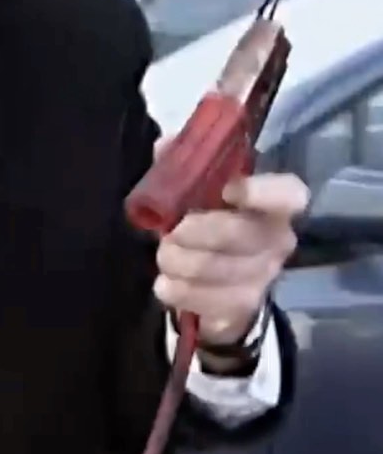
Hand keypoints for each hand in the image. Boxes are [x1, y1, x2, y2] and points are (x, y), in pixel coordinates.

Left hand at [153, 140, 309, 346]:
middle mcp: (278, 240)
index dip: (261, 192)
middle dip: (194, 232)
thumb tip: (164, 146)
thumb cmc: (211, 223)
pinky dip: (175, 290)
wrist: (220, 285)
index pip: (288, 195)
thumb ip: (183, 164)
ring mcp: (263, 277)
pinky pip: (203, 300)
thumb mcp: (199, 191)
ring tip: (165, 255)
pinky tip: (166, 283)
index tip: (229, 189)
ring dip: (177, 261)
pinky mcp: (242, 307)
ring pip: (213, 269)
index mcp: (274, 205)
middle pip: (238, 234)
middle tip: (170, 232)